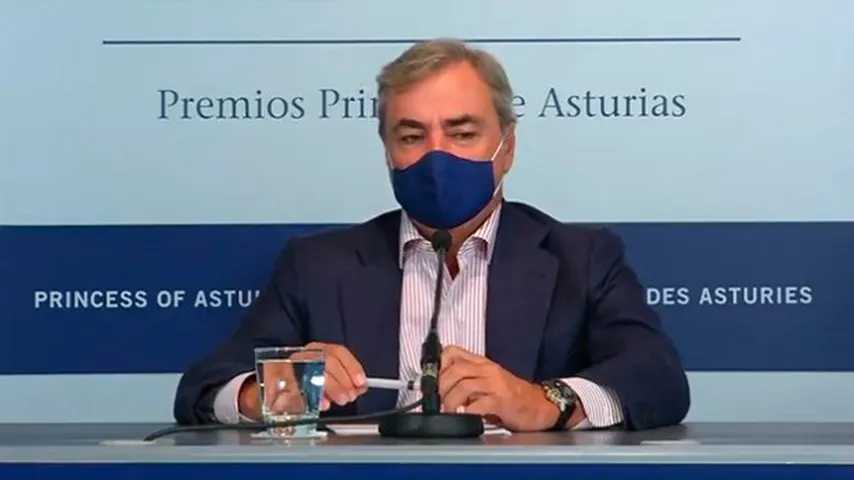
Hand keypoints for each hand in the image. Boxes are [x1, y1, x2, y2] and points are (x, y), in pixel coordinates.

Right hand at [238, 342, 366, 418]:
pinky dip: (312, 397)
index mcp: (316, 350)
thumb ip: (342, 381)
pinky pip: (297, 387)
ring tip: (339, 401)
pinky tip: (322, 404)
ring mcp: (288, 366)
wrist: (266, 392)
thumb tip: (360, 387)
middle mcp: (302, 354)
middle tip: (350, 396)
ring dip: (330, 387)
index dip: (352, 366)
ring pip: (313, 371)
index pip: (337, 351)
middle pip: (327, 361)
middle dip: (342, 381)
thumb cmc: (300, 384)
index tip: (361, 382)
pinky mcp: (276, 381)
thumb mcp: (323, 379)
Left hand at [438, 346, 559, 431]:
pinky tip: (465, 416)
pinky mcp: (502, 401)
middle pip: (454, 369)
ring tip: (449, 411)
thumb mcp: (489, 382)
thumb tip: (441, 391)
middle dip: (440, 386)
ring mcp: (496, 384)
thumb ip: (469, 382)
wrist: (541, 405)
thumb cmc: (514, 396)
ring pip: (463, 386)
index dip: (438, 364)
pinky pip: (478, 404)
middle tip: (438, 399)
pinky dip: (467, 412)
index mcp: (482, 363)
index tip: (431, 379)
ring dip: (450, 401)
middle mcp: (488, 370)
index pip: (452, 352)